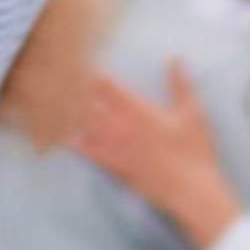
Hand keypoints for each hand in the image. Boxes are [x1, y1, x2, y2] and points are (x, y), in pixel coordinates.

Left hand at [35, 41, 236, 246]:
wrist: (189, 190)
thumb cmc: (194, 151)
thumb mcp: (192, 113)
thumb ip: (181, 84)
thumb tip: (175, 58)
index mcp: (138, 110)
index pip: (106, 85)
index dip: (90, 73)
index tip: (79, 62)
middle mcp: (120, 126)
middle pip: (88, 102)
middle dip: (74, 90)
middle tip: (58, 78)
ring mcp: (114, 147)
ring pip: (84, 124)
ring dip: (70, 112)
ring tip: (55, 101)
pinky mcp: (113, 165)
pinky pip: (87, 152)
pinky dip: (73, 143)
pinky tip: (62, 137)